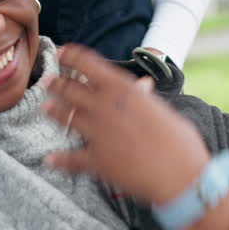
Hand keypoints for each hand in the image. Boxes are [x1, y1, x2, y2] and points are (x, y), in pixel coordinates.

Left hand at [42, 44, 209, 205]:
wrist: (182, 177)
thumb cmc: (181, 142)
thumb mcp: (163, 111)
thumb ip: (145, 98)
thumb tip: (142, 86)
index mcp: (123, 89)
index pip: (88, 64)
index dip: (70, 56)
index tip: (61, 52)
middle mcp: (105, 106)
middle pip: (69, 89)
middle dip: (56, 84)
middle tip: (48, 82)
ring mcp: (97, 133)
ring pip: (64, 118)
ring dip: (53, 111)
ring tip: (45, 108)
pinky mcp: (96, 161)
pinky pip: (70, 159)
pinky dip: (59, 160)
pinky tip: (50, 160)